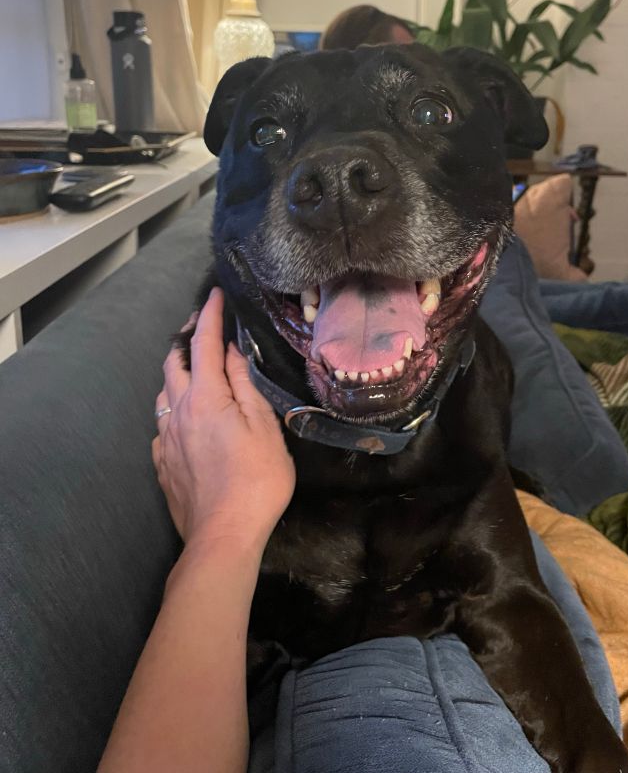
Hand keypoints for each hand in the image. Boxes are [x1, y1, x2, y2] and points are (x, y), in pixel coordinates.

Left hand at [152, 287, 294, 551]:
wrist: (223, 535)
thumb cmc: (255, 479)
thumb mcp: (263, 427)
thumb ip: (246, 385)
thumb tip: (233, 352)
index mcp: (205, 397)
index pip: (203, 344)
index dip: (209, 315)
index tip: (215, 294)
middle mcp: (178, 411)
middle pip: (173, 362)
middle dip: (186, 337)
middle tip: (201, 323)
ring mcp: (165, 439)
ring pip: (165, 392)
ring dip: (177, 371)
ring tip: (193, 364)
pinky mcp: (162, 463)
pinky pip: (164, 423)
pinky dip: (175, 406)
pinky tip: (186, 415)